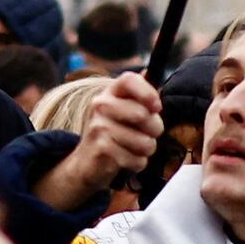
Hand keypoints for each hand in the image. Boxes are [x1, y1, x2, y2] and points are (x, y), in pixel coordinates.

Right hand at [38, 71, 164, 210]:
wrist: (86, 161)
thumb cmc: (113, 133)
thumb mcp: (123, 110)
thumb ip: (141, 98)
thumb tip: (158, 82)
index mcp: (110, 92)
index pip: (129, 80)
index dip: (148, 92)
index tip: (157, 107)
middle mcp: (101, 105)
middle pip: (143, 114)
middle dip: (155, 129)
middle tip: (147, 134)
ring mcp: (100, 127)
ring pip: (145, 142)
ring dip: (146, 150)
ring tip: (133, 148)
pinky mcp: (103, 150)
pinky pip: (138, 160)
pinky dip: (137, 164)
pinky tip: (125, 160)